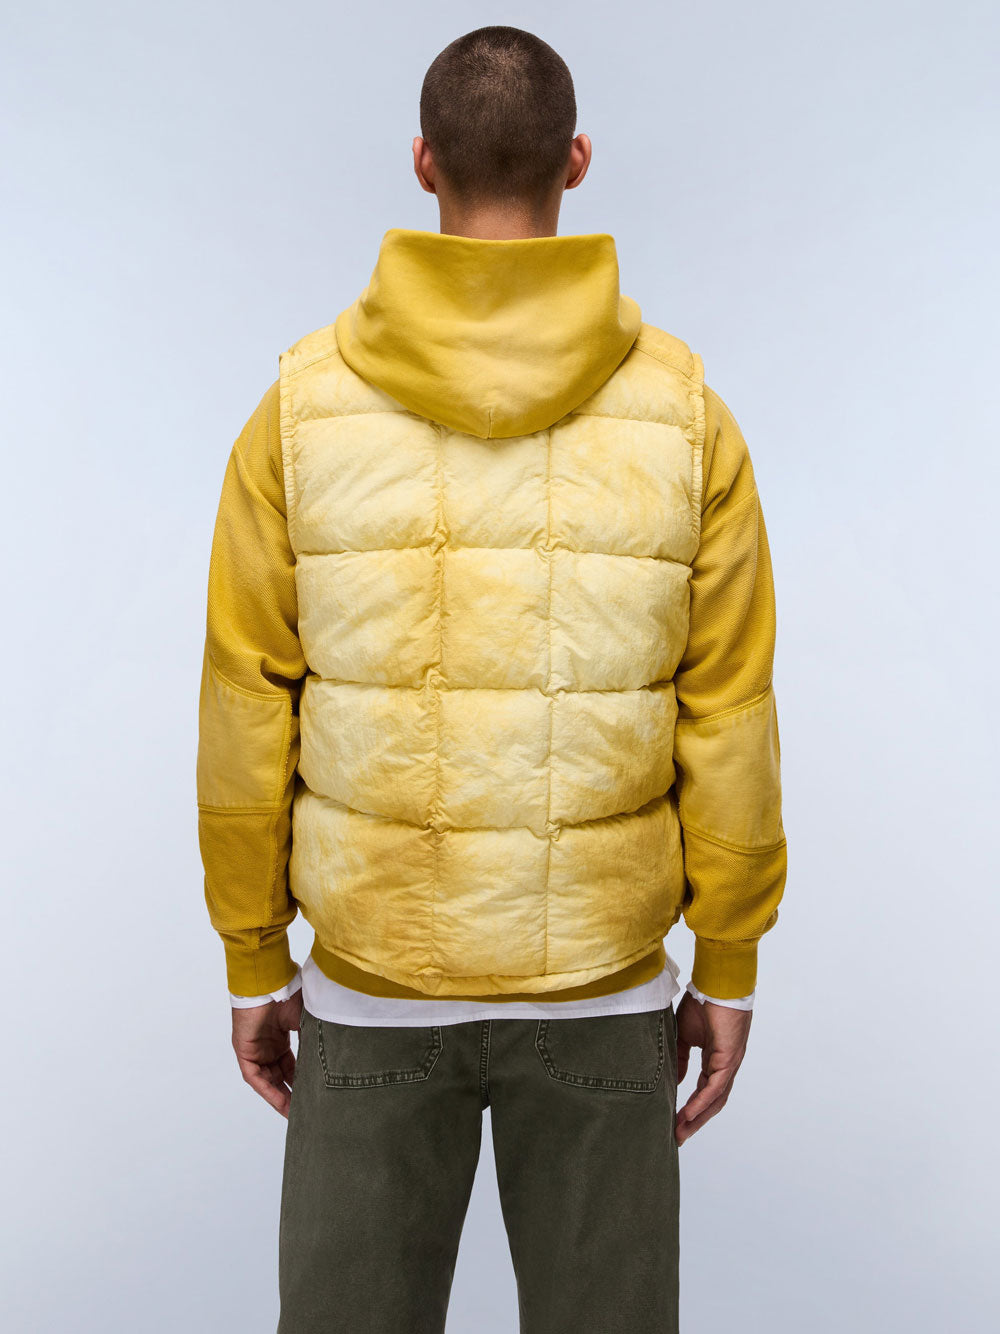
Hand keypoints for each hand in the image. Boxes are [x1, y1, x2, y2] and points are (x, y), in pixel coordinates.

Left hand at [231, 990, 303, 1117]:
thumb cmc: (289, 994)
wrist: (270, 982)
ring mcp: (255, 1049)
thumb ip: (313, 1041)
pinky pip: (255, 1077)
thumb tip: (331, 1059)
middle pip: (280, 1077)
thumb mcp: (307, 1021)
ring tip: (294, 1113)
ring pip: (268, 1080)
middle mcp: (267, 1046)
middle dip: (291, 1095)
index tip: (313, 1096)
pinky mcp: (244, 1051)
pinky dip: (267, 1090)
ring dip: (280, 1097)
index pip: (292, 1066)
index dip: (301, 1082)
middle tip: (305, 1112)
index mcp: (281, 1037)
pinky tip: (280, 1102)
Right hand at [674, 990, 751, 1144]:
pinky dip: (702, 1102)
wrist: (716, 984)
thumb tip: (676, 1081)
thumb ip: (680, 1058)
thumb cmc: (702, 1002)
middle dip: (695, 1121)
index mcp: (715, 1059)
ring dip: (698, 1117)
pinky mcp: (729, 1058)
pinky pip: (716, 1087)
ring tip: (681, 1132)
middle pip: (711, 1102)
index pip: (704, 1091)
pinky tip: (689, 1113)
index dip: (691, 1108)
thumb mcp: (684, 1035)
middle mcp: (725, 1066)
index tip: (675, 1123)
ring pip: (715, 1099)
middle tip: (678, 1138)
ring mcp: (729, 1063)